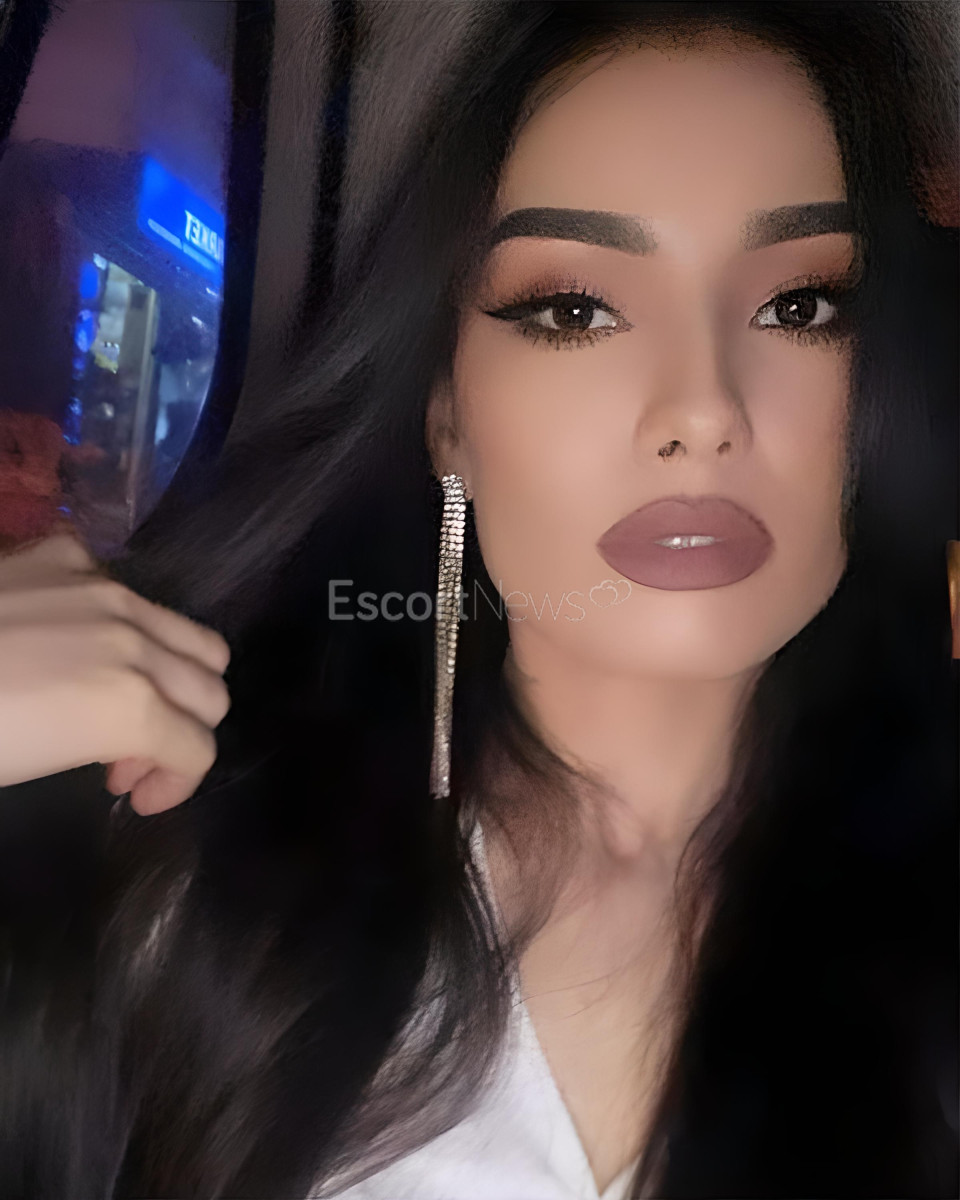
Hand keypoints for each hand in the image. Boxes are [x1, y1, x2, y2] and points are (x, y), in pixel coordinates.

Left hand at [0, 532, 230, 814]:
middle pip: (213, 691)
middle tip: (122, 758)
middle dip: (181, 733)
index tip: (134, 798)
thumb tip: (115, 751)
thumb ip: (107, 750)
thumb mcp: (33, 766)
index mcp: (129, 704)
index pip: (199, 749)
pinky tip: (69, 644)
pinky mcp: (66, 556)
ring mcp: (103, 589)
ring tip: (117, 700)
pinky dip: (119, 624)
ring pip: (192, 635)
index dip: (175, 785)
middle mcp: (134, 640)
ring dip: (174, 678)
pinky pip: (126, 589)